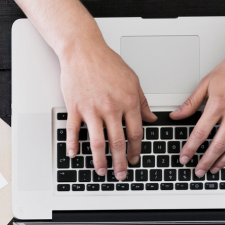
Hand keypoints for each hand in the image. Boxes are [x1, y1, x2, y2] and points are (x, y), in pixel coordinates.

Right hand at [60, 41, 155, 180]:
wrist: (83, 51)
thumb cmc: (107, 62)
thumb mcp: (133, 80)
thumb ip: (142, 102)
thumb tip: (151, 118)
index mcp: (128, 101)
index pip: (135, 132)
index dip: (136, 149)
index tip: (134, 158)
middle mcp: (111, 107)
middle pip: (117, 142)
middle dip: (120, 161)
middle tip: (120, 173)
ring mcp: (91, 109)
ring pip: (97, 141)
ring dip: (100, 160)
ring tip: (101, 170)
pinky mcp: (75, 107)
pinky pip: (73, 131)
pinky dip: (73, 144)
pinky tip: (74, 154)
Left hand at [172, 49, 224, 175]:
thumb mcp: (207, 82)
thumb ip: (191, 102)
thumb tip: (176, 116)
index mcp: (218, 104)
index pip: (200, 133)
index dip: (190, 149)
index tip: (184, 158)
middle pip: (218, 145)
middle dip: (206, 161)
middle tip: (199, 170)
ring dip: (224, 161)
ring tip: (215, 168)